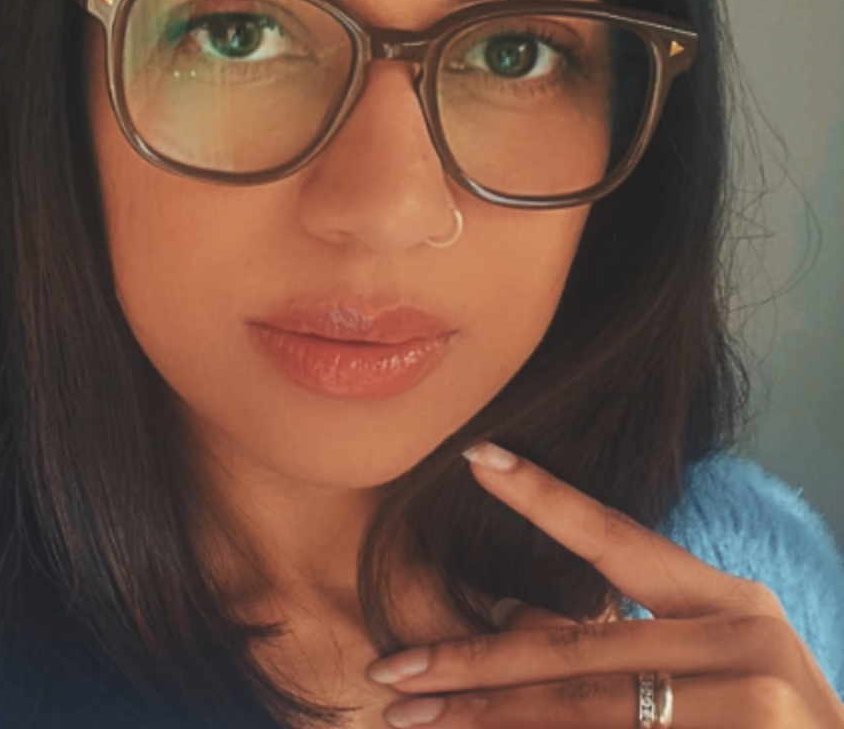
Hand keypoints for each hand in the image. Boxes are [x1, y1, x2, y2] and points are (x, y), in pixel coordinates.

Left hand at [365, 443, 843, 727]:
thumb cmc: (767, 724)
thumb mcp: (711, 664)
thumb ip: (618, 640)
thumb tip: (504, 615)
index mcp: (730, 605)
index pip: (619, 541)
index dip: (544, 498)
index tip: (475, 457)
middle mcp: (744, 648)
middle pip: (576, 653)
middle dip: (471, 664)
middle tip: (392, 671)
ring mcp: (753, 715)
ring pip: (584, 715)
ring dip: (489, 720)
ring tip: (414, 718)